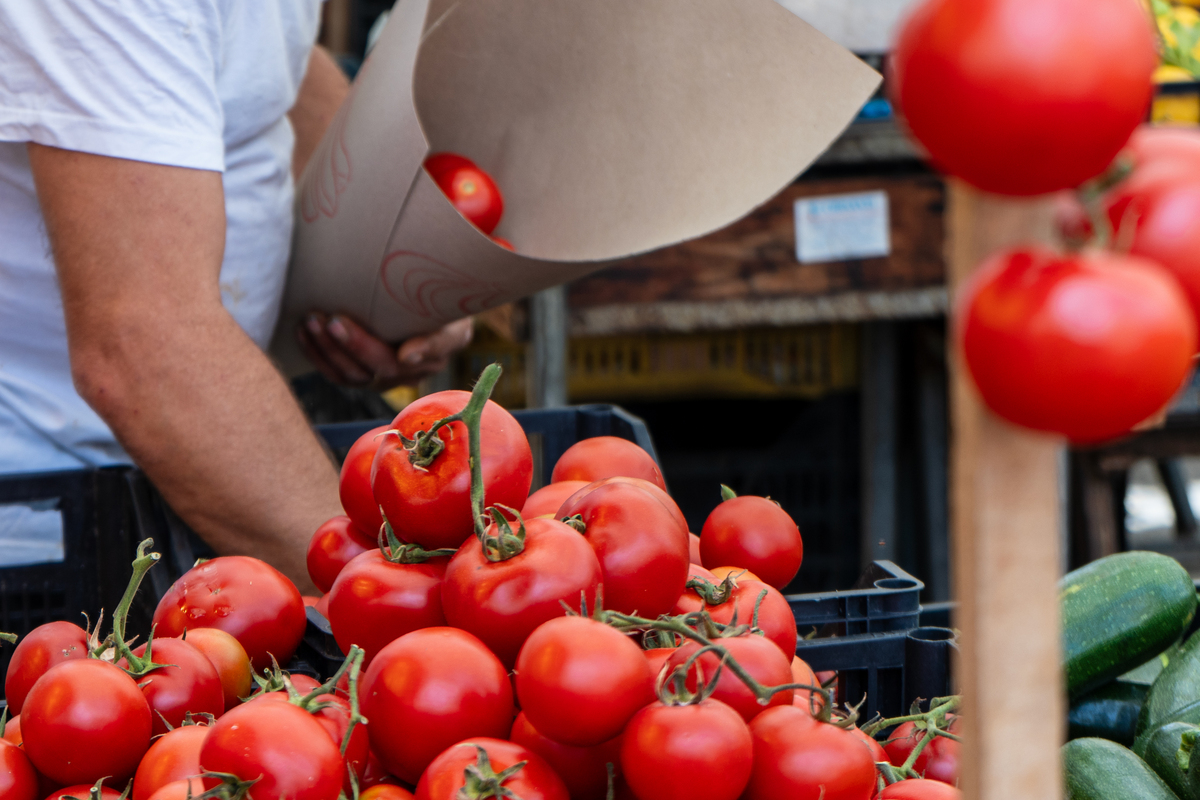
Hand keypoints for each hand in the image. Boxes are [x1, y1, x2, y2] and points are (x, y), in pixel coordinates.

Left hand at [296, 313, 473, 389]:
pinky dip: (317, 354)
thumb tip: (407, 358)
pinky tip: (303, 332)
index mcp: (428, 362)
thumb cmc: (451, 306)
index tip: (337, 322)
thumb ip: (437, 341)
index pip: (388, 362)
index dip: (359, 346)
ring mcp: (382, 377)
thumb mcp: (455, 320)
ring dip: (322, 350)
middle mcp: (404, 375)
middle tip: (317, 317)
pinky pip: (337, 372)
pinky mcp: (364, 372)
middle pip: (363, 370)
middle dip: (336, 345)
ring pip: (346, 374)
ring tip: (307, 321)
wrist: (446, 304)